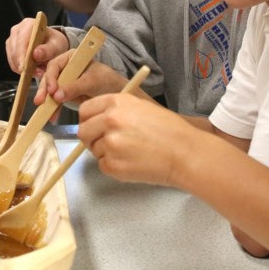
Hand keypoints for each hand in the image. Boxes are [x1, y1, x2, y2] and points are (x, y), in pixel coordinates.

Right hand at [5, 17, 69, 76]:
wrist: (52, 45)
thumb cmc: (54, 43)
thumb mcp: (56, 46)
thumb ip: (47, 50)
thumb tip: (36, 54)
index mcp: (29, 24)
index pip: (21, 41)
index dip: (22, 55)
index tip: (25, 68)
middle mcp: (17, 30)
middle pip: (14, 50)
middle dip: (23, 64)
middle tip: (35, 73)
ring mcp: (12, 39)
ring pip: (12, 58)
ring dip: (23, 67)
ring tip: (37, 72)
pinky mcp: (10, 49)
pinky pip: (12, 63)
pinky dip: (21, 69)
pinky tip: (31, 71)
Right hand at [33, 50, 126, 105]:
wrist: (116, 93)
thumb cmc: (107, 80)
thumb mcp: (91, 81)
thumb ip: (74, 87)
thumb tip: (56, 96)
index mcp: (71, 57)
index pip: (55, 65)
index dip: (51, 77)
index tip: (51, 90)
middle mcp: (65, 68)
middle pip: (49, 78)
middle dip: (44, 90)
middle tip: (40, 101)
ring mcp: (65, 81)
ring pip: (50, 90)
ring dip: (47, 102)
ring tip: (45, 113)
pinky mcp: (66, 93)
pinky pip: (56, 100)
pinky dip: (54, 108)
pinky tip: (53, 116)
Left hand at [78, 93, 195, 185]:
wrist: (185, 152)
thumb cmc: (168, 130)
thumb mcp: (140, 107)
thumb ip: (115, 111)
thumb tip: (96, 120)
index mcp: (116, 102)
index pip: (84, 110)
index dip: (88, 120)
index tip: (93, 127)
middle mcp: (109, 120)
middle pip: (83, 131)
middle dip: (92, 138)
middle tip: (109, 143)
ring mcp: (110, 144)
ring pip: (94, 150)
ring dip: (106, 153)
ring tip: (130, 152)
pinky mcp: (113, 165)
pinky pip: (103, 166)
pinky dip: (114, 167)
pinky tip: (133, 162)